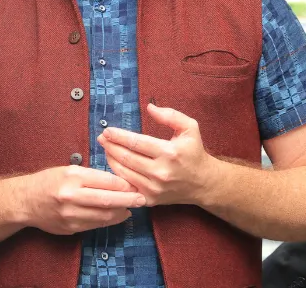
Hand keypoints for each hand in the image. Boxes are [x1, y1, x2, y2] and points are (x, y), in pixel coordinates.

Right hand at [19, 165, 146, 234]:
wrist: (25, 201)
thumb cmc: (48, 181)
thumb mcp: (67, 170)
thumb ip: (91, 176)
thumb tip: (118, 182)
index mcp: (72, 177)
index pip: (106, 181)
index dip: (124, 184)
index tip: (135, 184)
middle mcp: (71, 196)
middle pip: (108, 200)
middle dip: (129, 200)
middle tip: (142, 199)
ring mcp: (71, 214)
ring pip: (104, 216)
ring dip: (121, 212)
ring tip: (130, 208)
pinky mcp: (70, 228)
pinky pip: (95, 225)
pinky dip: (108, 221)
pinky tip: (116, 216)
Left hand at [97, 103, 217, 206]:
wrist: (204, 184)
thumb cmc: (194, 153)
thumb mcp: (190, 128)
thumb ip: (171, 115)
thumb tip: (149, 107)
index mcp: (170, 153)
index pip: (136, 143)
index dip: (118, 136)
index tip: (107, 130)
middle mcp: (161, 172)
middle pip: (127, 158)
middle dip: (110, 146)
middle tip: (101, 138)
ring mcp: (154, 188)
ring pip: (123, 172)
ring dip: (110, 159)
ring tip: (105, 148)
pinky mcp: (150, 199)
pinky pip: (127, 186)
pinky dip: (117, 175)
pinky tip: (113, 164)